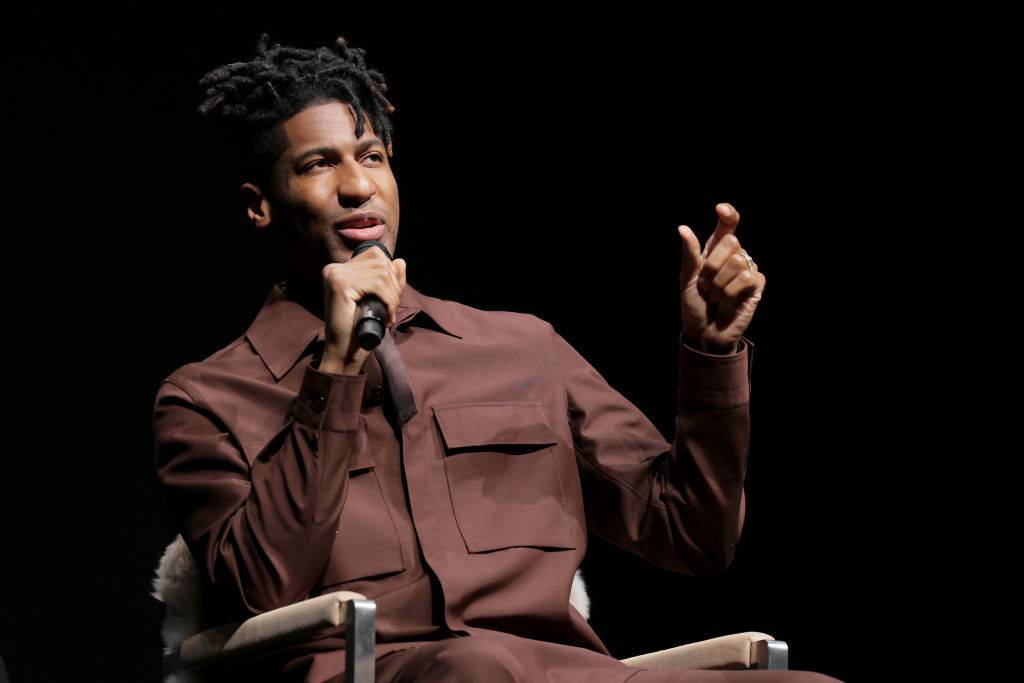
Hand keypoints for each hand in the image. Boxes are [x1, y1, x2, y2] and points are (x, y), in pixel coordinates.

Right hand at [320, 249, 406, 373]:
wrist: (343, 353)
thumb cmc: (359, 328)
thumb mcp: (377, 299)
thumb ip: (388, 280)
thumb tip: (400, 261)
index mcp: (340, 269)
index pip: (375, 255)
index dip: (391, 274)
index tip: (392, 298)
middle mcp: (334, 268)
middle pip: (381, 261)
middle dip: (394, 285)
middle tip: (392, 308)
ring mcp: (336, 275)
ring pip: (382, 273)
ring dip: (393, 296)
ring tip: (389, 313)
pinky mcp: (341, 284)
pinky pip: (378, 284)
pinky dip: (389, 300)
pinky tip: (387, 316)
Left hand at [678, 202, 764, 353]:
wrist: (704, 332)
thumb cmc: (694, 305)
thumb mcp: (687, 279)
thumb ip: (689, 254)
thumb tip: (683, 228)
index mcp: (715, 251)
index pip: (727, 226)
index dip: (728, 215)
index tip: (720, 209)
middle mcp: (734, 257)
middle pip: (731, 242)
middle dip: (712, 266)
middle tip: (706, 285)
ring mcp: (747, 270)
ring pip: (738, 261)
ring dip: (720, 284)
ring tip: (716, 297)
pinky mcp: (757, 285)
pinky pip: (746, 278)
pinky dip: (731, 293)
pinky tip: (728, 303)